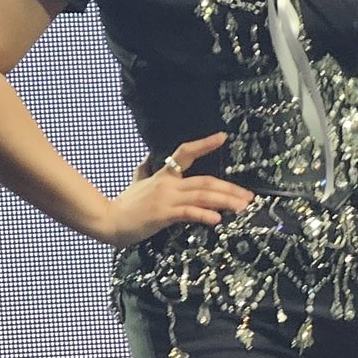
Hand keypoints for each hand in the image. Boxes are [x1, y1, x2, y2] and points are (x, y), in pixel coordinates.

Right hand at [97, 132, 254, 246]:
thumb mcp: (136, 182)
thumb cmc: (124, 204)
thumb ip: (144, 170)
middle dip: (230, 188)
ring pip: (202, 196)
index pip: (185, 152)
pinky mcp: (163, 214)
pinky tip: (217, 219)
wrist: (109, 220)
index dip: (204, 143)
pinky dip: (204, 215)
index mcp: (163, 174)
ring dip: (225, 201)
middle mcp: (168, 184)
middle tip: (248, 196)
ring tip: (241, 207)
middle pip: (205, 181)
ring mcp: (166, 199)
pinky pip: (188, 213)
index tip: (222, 137)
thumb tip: (147, 158)